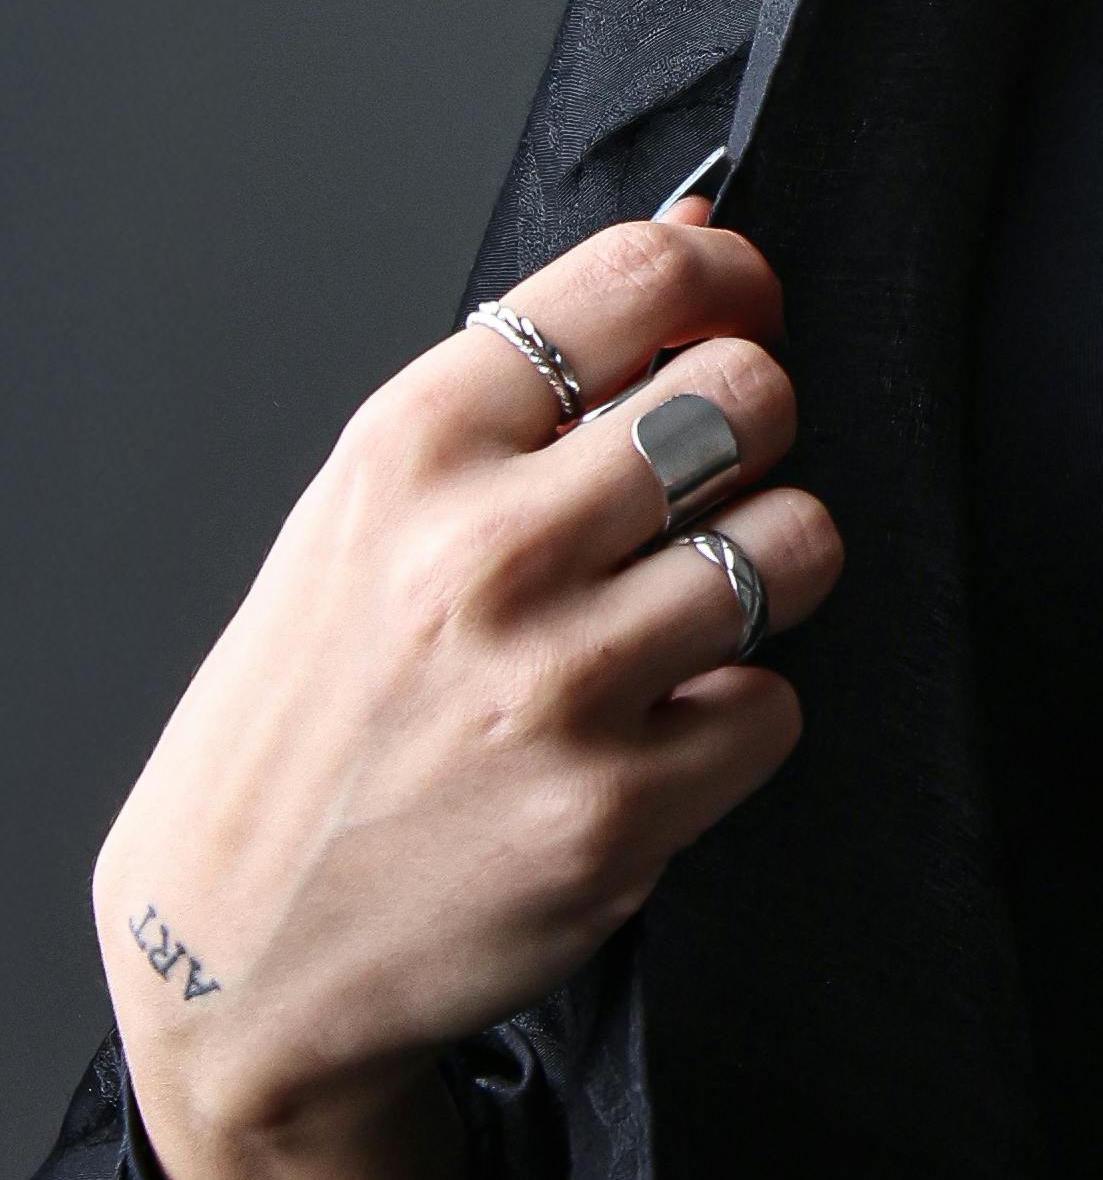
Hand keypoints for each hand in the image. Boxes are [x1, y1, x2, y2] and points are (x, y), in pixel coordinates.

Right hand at [91, 207, 838, 1179]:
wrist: (228, 947)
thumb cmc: (314, 708)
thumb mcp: (373, 509)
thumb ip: (532, 382)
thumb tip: (694, 233)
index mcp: (414, 447)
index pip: (637, 279)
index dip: (727, 278)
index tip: (740, 309)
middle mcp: (483, 552)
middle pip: (749, 396)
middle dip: (758, 429)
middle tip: (710, 485)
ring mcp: (555, 683)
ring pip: (797, 543)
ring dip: (763, 575)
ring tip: (681, 616)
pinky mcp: (616, 808)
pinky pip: (775, 704)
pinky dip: (732, 721)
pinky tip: (647, 736)